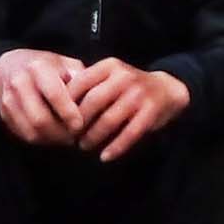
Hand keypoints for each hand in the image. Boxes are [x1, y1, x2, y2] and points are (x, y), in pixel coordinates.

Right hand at [0, 48, 88, 146]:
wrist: (9, 66)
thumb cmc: (45, 66)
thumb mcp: (64, 63)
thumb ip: (80, 78)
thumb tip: (95, 97)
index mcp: (38, 68)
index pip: (54, 94)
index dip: (68, 113)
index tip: (80, 125)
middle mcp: (19, 83)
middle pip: (40, 119)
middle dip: (60, 133)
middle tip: (75, 138)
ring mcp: (8, 100)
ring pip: (31, 131)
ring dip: (51, 140)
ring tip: (66, 139)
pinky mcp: (3, 114)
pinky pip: (23, 135)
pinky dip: (40, 140)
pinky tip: (52, 137)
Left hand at [68, 59, 190, 161]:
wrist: (167, 89)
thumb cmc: (128, 86)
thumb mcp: (110, 75)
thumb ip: (89, 84)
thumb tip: (57, 105)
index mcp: (109, 66)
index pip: (80, 83)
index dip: (66, 103)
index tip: (58, 119)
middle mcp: (124, 77)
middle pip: (93, 102)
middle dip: (78, 122)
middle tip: (69, 137)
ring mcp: (139, 94)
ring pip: (109, 120)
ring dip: (94, 137)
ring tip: (84, 146)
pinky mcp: (151, 112)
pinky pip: (130, 133)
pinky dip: (116, 148)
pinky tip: (105, 157)